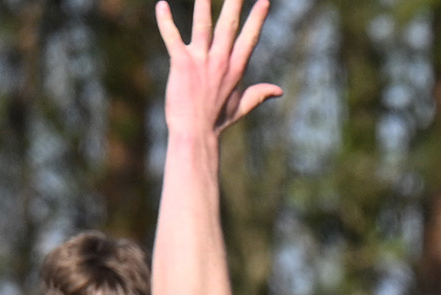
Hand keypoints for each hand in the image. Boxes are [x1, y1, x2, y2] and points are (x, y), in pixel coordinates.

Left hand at [157, 0, 281, 137]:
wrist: (195, 134)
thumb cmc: (216, 122)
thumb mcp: (241, 107)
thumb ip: (258, 94)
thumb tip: (278, 91)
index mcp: (236, 69)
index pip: (249, 37)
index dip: (257, 18)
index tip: (264, 0)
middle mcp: (221, 61)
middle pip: (229, 24)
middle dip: (234, 2)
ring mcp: (201, 62)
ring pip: (204, 25)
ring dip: (204, 3)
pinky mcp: (181, 64)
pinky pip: (172, 37)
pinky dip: (166, 21)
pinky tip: (161, 4)